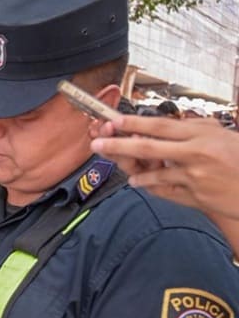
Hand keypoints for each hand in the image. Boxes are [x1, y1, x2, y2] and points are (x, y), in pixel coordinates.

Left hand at [91, 116, 238, 219]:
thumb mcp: (220, 134)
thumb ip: (192, 128)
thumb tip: (164, 124)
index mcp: (201, 136)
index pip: (161, 126)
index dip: (134, 123)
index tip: (114, 121)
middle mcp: (195, 155)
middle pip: (148, 148)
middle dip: (118, 145)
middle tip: (97, 143)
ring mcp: (194, 178)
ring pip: (153, 173)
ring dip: (133, 171)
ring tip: (121, 166)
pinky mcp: (195, 197)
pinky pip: (165, 191)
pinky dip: (149, 186)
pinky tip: (139, 182)